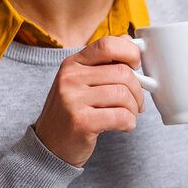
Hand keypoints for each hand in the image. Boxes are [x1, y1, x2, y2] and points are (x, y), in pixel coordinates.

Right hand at [33, 35, 145, 166]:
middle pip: (122, 72)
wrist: (49, 146)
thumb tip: (131, 41)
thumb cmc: (72, 111)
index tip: (136, 65)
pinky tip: (124, 126)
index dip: (130, 52)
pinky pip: (121, 116)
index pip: (107, 44)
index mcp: (72, 63)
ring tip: (129, 115)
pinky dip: (129, 123)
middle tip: (137, 102)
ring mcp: (73, 99)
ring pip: (124, 95)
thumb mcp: (81, 81)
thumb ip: (103, 62)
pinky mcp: (81, 122)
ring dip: (134, 108)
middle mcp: (70, 78)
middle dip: (138, 90)